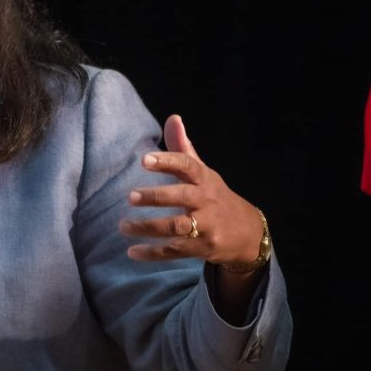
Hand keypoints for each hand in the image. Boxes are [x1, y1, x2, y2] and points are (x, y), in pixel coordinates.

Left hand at [119, 114, 262, 266]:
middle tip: (130, 196)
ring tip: (123, 226)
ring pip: (176, 227)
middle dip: (156, 197)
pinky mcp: (202, 249)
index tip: (144, 160)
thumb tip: (173, 117)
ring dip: (148, 228)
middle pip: (182, 197)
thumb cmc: (216, 197)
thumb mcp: (204, 172)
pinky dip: (153, 253)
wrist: (248, 234)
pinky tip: (132, 252)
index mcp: (204, 179)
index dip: (167, 161)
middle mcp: (207, 202)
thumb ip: (184, 148)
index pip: (188, 165)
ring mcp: (206, 227)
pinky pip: (175, 251)